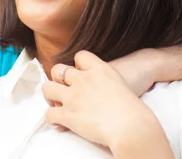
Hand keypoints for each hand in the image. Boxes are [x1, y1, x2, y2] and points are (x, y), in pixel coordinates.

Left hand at [42, 51, 169, 154]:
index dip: (77, 64)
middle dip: (58, 78)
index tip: (79, 72)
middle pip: (59, 70)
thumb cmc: (134, 110)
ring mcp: (73, 96)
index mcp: (99, 69)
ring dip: (49, 95)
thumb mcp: (121, 84)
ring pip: (48, 88)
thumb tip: (101, 90)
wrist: (132, 126)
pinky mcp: (68, 114)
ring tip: (56, 102)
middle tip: (62, 88)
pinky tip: (59, 121)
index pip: (80, 56)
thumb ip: (106, 81)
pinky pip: (50, 113)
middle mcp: (83, 79)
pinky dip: (52, 118)